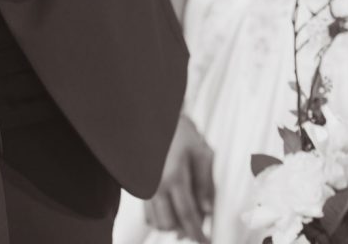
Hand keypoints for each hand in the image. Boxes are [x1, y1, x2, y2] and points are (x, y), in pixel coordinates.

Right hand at [144, 114, 214, 242]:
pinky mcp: (139, 183)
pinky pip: (146, 211)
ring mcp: (145, 184)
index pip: (186, 215)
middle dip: (183, 230)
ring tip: (183, 215)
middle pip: (168, 223)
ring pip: (155, 220)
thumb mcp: (202, 152)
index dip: (197, 233)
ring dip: (171, 224)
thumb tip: (208, 209)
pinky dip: (159, 216)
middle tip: (197, 226)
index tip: (205, 241)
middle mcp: (156, 184)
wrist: (155, 115)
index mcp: (174, 176)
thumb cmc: (180, 130)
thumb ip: (206, 183)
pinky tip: (170, 207)